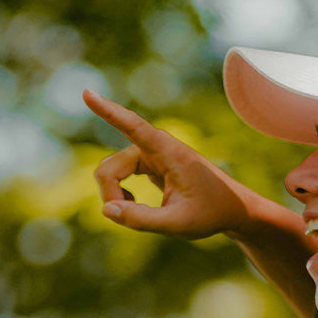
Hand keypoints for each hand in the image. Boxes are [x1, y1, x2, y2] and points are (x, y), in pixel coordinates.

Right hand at [84, 89, 256, 239]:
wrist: (230, 208)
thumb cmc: (210, 213)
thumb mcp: (179, 224)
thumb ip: (143, 220)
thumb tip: (107, 210)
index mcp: (168, 152)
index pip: (133, 128)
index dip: (108, 112)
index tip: (87, 93)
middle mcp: (154, 147)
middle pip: (109, 168)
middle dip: (109, 195)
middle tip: (124, 218)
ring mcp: (148, 154)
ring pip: (109, 172)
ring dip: (114, 196)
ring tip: (137, 214)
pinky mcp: (146, 164)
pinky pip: (117, 175)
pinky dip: (119, 195)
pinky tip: (134, 206)